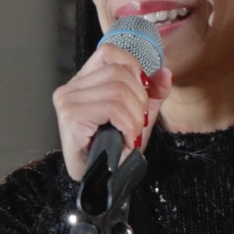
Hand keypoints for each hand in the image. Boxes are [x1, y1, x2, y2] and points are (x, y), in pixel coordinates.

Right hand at [52, 44, 173, 180]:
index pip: (109, 52)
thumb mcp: (138, 116)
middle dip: (139, 99)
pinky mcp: (70, 117)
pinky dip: (127, 126)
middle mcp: (70, 88)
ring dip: (134, 118)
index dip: (132, 67)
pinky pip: (112, 108)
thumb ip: (152, 93)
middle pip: (118, 72)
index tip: (141, 93)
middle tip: (136, 123)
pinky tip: (123, 140)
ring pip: (118, 91)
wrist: (100, 181)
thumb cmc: (114, 149)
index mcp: (84, 82)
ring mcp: (67, 101)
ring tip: (129, 135)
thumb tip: (165, 73)